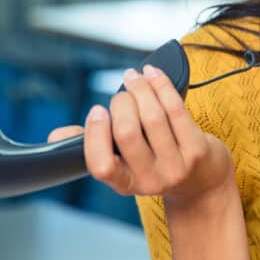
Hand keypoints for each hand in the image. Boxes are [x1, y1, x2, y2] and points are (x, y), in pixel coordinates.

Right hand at [47, 64, 234, 206]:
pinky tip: (154, 75)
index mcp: (125, 184)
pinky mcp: (197, 150)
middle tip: (122, 93)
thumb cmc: (157, 163)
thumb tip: (56, 137)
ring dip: (141, 88)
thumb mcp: (126, 163)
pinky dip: (162, 86)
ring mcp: (176, 166)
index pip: (102, 166)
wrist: (203, 182)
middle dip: (122, 102)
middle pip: (128, 132)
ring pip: (153, 117)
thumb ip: (95, 147)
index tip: (97, 110)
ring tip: (135, 77)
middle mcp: (150, 180)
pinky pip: (176, 110)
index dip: (96, 134)